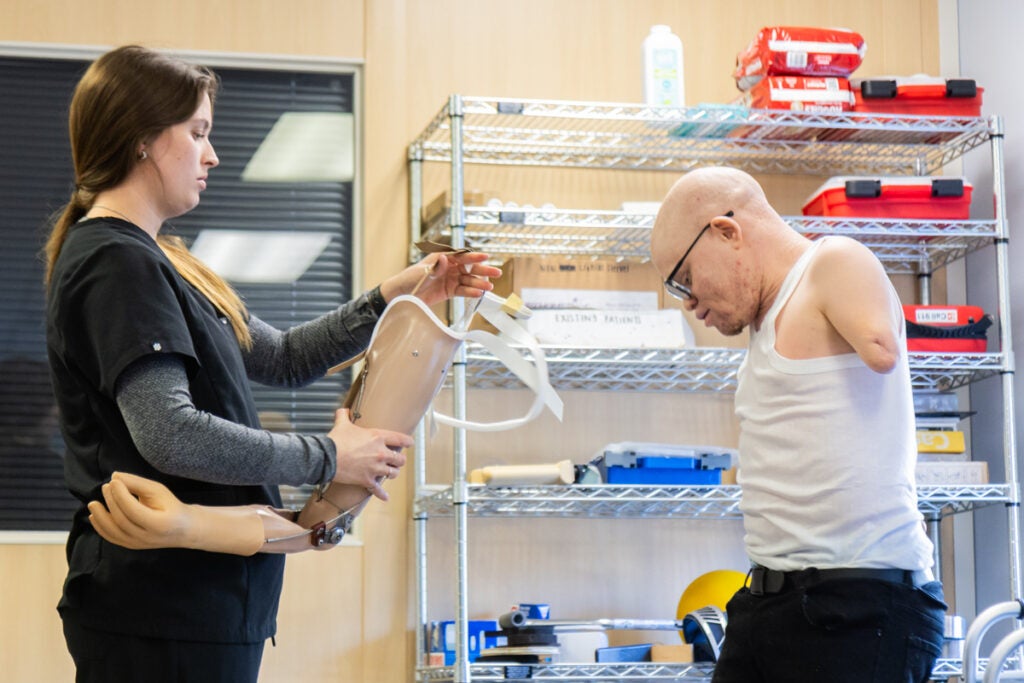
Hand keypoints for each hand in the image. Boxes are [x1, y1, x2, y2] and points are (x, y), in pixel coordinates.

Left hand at [88, 472, 195, 549]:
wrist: (182, 529)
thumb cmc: (171, 506)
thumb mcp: (159, 491)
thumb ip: (137, 483)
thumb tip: (114, 476)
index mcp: (159, 524)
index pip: (133, 510)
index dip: (120, 495)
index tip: (113, 481)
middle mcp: (147, 538)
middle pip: (122, 520)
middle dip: (111, 501)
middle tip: (106, 486)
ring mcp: (138, 544)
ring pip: (113, 532)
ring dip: (101, 517)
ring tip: (93, 503)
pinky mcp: (131, 546)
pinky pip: (112, 538)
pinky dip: (101, 527)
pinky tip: (95, 515)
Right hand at [327, 408, 412, 500]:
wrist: (326, 458)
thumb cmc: (336, 441)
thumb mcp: (342, 424)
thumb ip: (344, 416)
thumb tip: (342, 410)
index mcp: (378, 437)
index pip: (400, 439)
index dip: (408, 441)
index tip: (410, 443)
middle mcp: (380, 453)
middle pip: (400, 459)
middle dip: (399, 460)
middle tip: (397, 460)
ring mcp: (375, 468)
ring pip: (393, 473)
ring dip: (392, 473)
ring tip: (390, 473)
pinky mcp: (367, 480)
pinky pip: (378, 489)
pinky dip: (382, 494)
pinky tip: (385, 497)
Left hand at [379, 251, 501, 305]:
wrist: (400, 296)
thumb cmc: (408, 280)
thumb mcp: (421, 273)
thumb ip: (435, 268)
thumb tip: (445, 259)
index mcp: (442, 258)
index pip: (460, 256)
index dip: (473, 257)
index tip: (485, 257)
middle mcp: (448, 267)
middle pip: (468, 268)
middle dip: (482, 270)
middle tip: (496, 272)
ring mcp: (450, 279)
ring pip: (468, 280)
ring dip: (479, 283)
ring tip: (489, 287)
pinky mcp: (449, 291)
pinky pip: (462, 291)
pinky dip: (470, 292)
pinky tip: (479, 294)